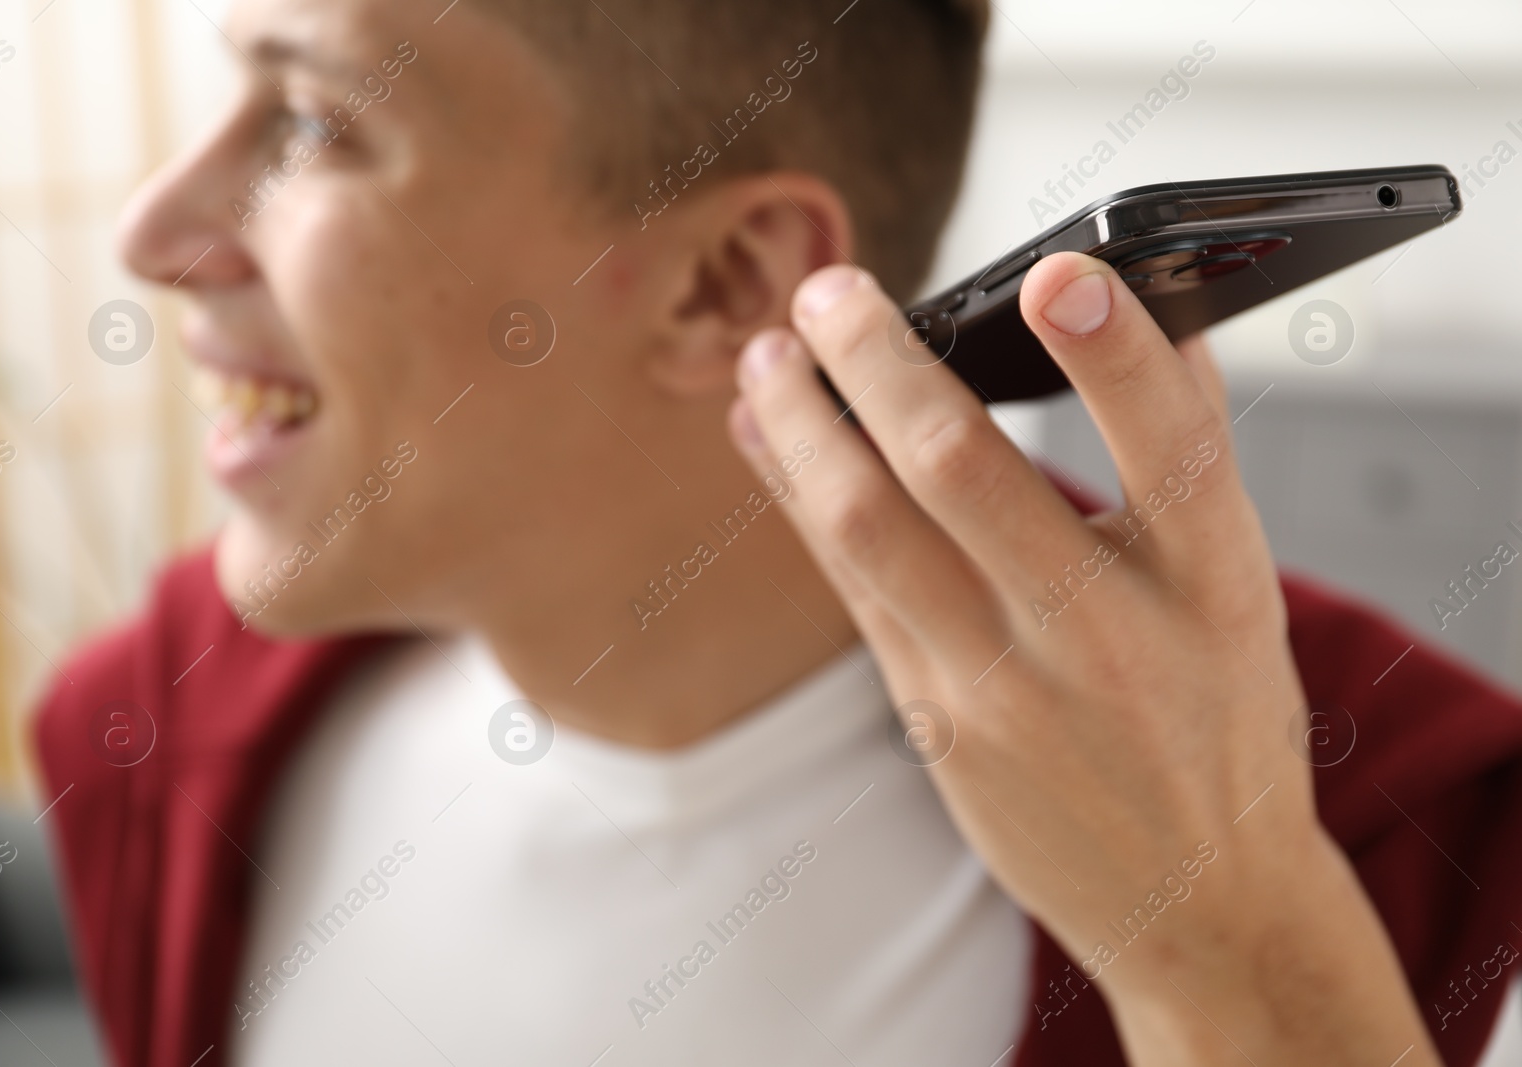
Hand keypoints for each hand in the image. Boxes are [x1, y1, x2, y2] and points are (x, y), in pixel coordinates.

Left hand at [729, 254, 1440, 1065]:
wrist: (1194, 899)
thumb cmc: (1220, 718)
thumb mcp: (1241, 592)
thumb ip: (1189, 453)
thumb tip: (1132, 301)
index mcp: (1213, 588)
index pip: (1173, 450)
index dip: (1114, 356)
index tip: (1054, 272)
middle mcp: (1105, 636)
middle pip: (965, 473)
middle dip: (879, 363)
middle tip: (829, 290)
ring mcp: (1007, 689)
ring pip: (869, 530)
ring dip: (801, 428)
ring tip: (764, 356)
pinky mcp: (936, 724)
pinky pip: (850, 586)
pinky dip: (800, 496)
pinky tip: (769, 437)